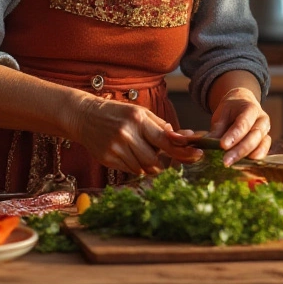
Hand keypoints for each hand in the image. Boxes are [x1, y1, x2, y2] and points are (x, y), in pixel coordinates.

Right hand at [70, 95, 197, 174]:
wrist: (85, 116)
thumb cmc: (118, 114)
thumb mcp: (140, 113)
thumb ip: (161, 127)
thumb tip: (185, 137)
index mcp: (138, 119)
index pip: (165, 140)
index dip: (183, 151)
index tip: (197, 155)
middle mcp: (127, 134)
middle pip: (154, 161)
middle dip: (162, 163)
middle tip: (163, 158)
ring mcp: (115, 148)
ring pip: (142, 168)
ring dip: (148, 165)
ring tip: (140, 152)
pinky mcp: (107, 159)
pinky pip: (130, 170)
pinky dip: (135, 166)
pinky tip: (128, 154)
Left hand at [208, 87, 271, 165]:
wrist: (242, 104)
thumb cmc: (231, 110)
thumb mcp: (222, 114)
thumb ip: (217, 129)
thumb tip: (208, 144)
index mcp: (251, 109)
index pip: (243, 123)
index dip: (234, 135)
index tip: (223, 145)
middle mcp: (262, 120)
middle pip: (253, 136)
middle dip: (239, 150)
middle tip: (226, 160)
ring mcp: (266, 132)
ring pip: (260, 145)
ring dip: (246, 156)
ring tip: (233, 164)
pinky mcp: (265, 142)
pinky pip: (263, 151)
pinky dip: (254, 159)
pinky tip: (244, 165)